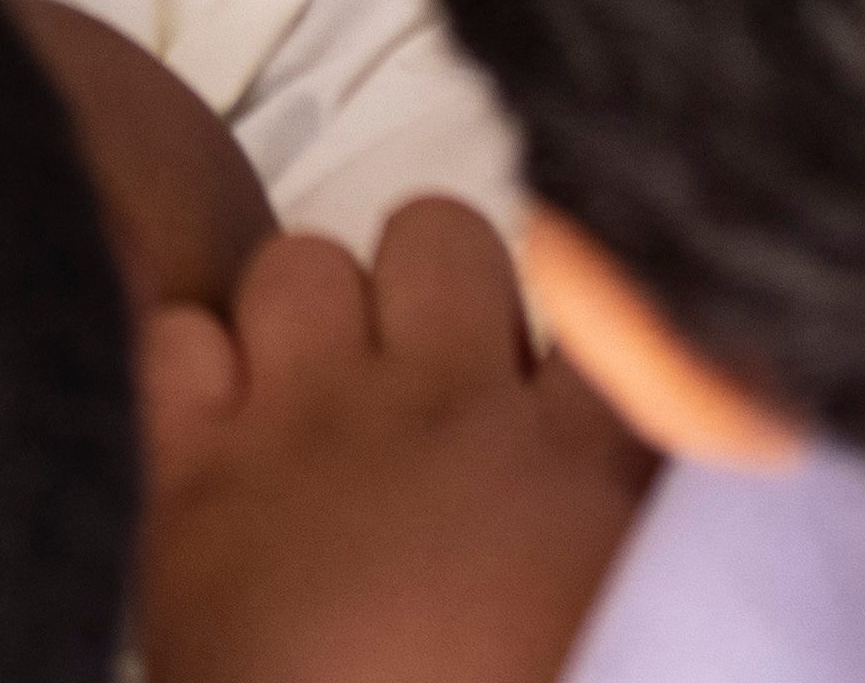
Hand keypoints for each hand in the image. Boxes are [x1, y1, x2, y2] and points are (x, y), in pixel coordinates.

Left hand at [137, 205, 657, 682]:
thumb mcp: (631, 629)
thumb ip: (656, 539)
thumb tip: (687, 480)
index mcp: (576, 467)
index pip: (607, 297)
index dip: (585, 309)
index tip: (570, 364)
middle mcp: (443, 412)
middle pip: (439, 235)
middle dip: (433, 290)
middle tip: (433, 389)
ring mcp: (308, 425)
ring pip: (300, 263)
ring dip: (311, 324)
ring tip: (323, 414)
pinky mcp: (191, 471)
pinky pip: (177, 335)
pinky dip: (192, 378)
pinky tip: (220, 444)